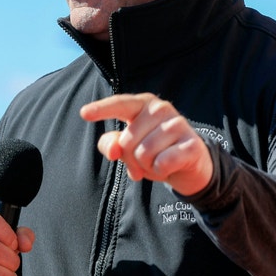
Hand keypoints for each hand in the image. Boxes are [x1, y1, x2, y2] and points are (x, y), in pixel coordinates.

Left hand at [81, 92, 213, 195]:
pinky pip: (162, 163)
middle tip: (143, 161)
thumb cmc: (155, 151)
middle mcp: (161, 108)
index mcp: (143, 104)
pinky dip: (160, 171)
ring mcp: (178, 124)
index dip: (102, 109)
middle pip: (127, 141)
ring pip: (144, 153)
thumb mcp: (128, 148)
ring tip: (157, 161)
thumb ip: (111, 145)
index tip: (84, 113)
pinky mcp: (191, 144)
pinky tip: (169, 166)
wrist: (190, 164)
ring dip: (147, 166)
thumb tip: (113, 150)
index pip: (120, 104)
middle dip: (131, 159)